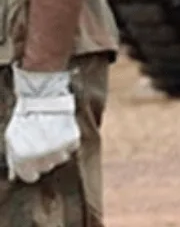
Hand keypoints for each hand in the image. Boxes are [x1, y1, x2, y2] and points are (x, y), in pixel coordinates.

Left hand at [4, 66, 79, 182]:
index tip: (31, 159)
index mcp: (23, 159)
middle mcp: (41, 157)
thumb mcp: (12, 138)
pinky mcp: (73, 140)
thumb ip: (14, 158)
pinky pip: (72, 147)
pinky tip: (61, 130)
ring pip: (61, 159)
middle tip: (42, 142)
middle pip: (46, 168)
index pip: (31, 177)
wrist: (44, 96)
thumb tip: (16, 176)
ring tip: (52, 134)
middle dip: (43, 158)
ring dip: (57, 150)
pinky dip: (68, 141)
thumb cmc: (25, 117)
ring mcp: (59, 149)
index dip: (30, 168)